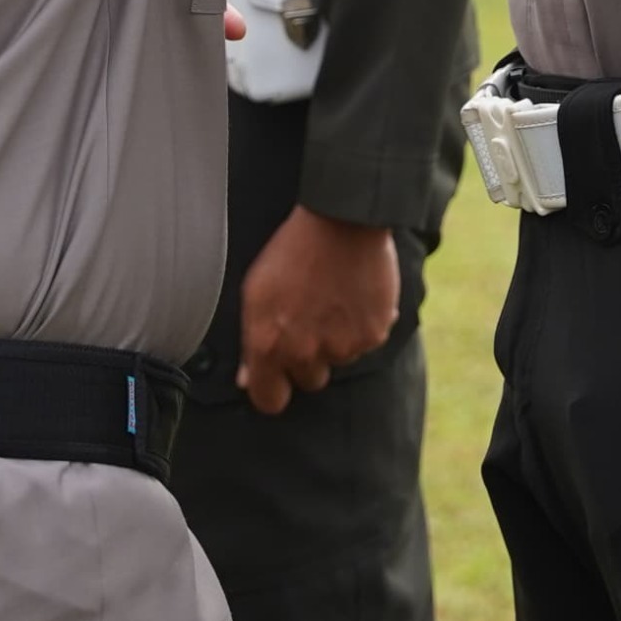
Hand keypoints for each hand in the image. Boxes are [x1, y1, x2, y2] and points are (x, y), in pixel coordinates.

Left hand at [235, 208, 401, 415]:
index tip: (278, 379)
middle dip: (309, 360)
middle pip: (309, 381)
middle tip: (311, 322)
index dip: (273, 390)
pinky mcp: (373, 334)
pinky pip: (366, 342)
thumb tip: (247, 377)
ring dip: (337, 339)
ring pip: (339, 360)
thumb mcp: (256, 291)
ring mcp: (342, 346)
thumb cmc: (293, 251)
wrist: (342, 220)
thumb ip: (251, 341)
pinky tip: (355, 295)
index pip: (269, 400)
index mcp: (269, 345)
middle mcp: (305, 352)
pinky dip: (363, 325)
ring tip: (335, 299)